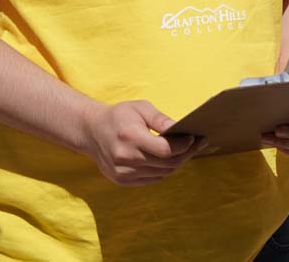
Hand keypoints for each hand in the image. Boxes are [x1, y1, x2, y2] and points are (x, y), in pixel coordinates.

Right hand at [78, 100, 203, 185]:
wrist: (91, 132)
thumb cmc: (119, 116)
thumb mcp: (140, 108)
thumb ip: (161, 119)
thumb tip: (181, 128)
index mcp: (130, 137)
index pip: (165, 149)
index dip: (184, 145)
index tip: (194, 137)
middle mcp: (125, 158)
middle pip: (166, 163)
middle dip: (186, 154)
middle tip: (197, 144)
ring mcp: (123, 173)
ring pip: (162, 173)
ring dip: (177, 162)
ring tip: (187, 150)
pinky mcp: (122, 180)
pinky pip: (153, 179)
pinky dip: (164, 170)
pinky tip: (170, 159)